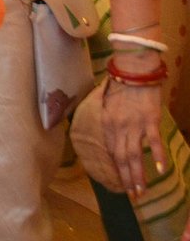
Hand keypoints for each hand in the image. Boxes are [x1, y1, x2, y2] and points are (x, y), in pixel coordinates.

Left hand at [100, 79, 166, 196]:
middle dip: (127, 179)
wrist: (133, 68)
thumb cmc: (121, 85)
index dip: (116, 170)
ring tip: (142, 191)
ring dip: (139, 175)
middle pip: (122, 158)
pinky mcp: (150, 119)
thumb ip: (111, 123)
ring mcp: (134, 124)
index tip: (121, 186)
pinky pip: (153, 141)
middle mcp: (118, 127)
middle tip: (133, 197)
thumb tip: (114, 140)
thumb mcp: (108, 105)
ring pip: (135, 155)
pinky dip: (157, 156)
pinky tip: (159, 170)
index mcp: (107, 123)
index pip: (111, 153)